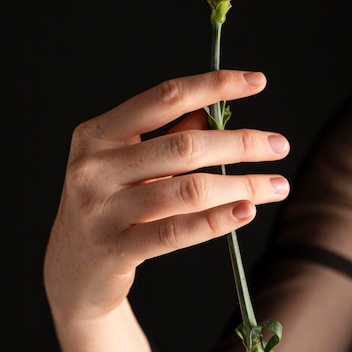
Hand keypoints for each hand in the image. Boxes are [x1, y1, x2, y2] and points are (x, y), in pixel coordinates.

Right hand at [44, 70, 289, 321]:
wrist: (71, 269)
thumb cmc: (109, 205)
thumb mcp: (128, 165)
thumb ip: (169, 137)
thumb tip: (217, 112)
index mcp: (97, 134)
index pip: (164, 98)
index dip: (213, 85)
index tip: (256, 82)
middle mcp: (93, 167)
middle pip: (184, 145)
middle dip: (240, 143)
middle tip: (279, 146)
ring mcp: (100, 209)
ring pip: (189, 189)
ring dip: (242, 185)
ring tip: (277, 185)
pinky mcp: (114, 249)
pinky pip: (176, 231)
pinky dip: (218, 220)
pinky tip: (248, 210)